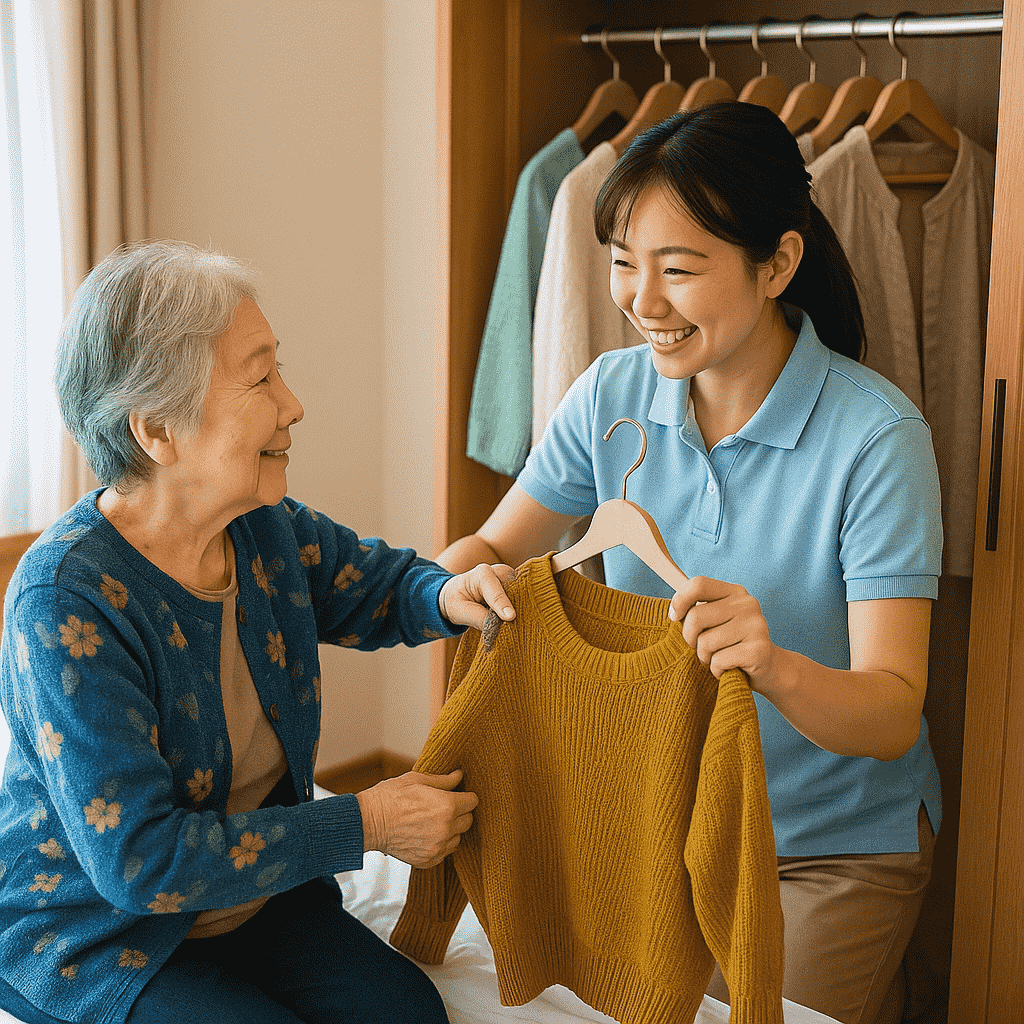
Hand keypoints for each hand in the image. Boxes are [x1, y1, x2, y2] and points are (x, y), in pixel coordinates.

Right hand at [356, 770, 478, 868]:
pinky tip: (425, 834)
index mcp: (446, 806)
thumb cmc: (390, 797)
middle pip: (469, 820)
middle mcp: (446, 829)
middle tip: (443, 807)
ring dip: (451, 829)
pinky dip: (440, 844)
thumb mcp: (417, 779)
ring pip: (458, 837)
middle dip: (460, 812)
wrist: (367, 823)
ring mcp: (438, 847)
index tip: (457, 794)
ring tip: (432, 821)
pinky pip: (445, 852)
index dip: (465, 796)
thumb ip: (443, 780)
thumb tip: (459, 775)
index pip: (473, 801)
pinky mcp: (429, 860)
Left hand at [438, 563, 515, 630]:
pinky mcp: (517, 585)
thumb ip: (479, 619)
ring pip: (522, 595)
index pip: (496, 593)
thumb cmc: (456, 601)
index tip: (511, 617)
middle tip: (514, 626)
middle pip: (514, 592)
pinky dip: (521, 609)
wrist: (457, 592)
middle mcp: (500, 571)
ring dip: (520, 610)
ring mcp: (511, 578)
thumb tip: (498, 628)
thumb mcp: (459, 611)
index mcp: (483, 573)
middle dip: (515, 608)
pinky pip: (524, 598)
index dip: (503, 606)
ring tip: (514, 624)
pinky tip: (518, 619)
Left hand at [668, 576, 776, 686]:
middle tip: (701, 648)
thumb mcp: (716, 620)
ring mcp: (755, 626)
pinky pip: (718, 661)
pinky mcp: (758, 651)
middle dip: (689, 638)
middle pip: (696, 616)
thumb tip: (672, 611)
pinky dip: (716, 670)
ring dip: (705, 657)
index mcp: (735, 592)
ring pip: (705, 642)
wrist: (769, 669)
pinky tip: (728, 669)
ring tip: (717, 658)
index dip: (679, 601)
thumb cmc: (732, 644)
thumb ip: (697, 609)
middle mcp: (747, 604)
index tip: (674, 617)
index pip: (698, 584)